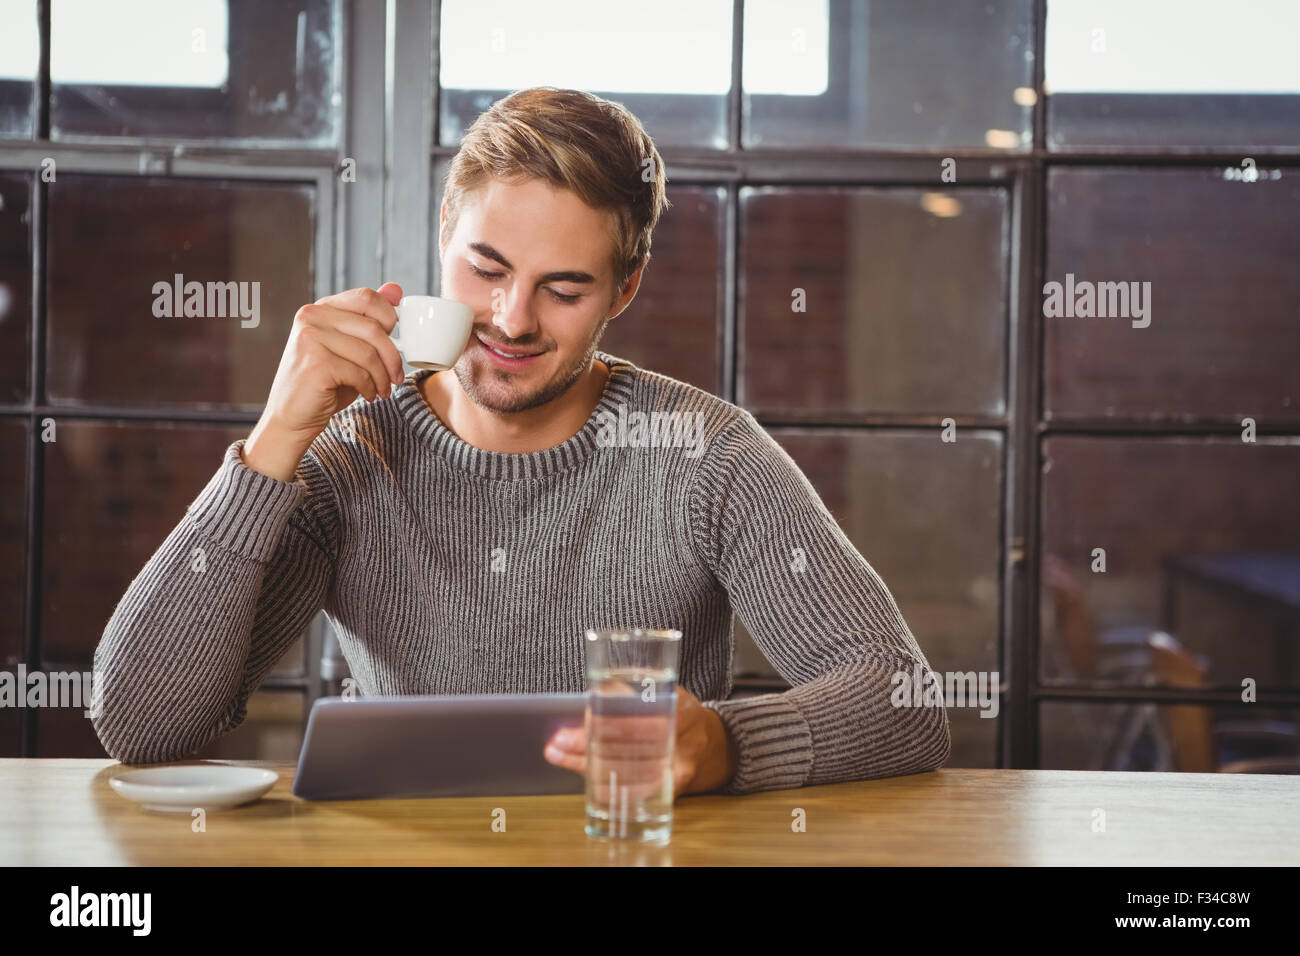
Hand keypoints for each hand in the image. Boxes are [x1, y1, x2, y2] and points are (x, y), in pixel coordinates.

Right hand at [243, 283, 406, 480]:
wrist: (293, 416)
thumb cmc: (325, 382)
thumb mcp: (350, 347)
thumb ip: (369, 318)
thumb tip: (396, 289)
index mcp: (320, 309)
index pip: (367, 297)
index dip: (390, 318)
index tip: (397, 341)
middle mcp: (311, 318)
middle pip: (373, 328)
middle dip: (392, 356)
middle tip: (396, 376)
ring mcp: (310, 339)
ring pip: (369, 354)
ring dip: (383, 377)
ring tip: (383, 389)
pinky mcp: (315, 364)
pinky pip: (359, 373)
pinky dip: (370, 387)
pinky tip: (369, 394)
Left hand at [543, 686, 738, 799]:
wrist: (716, 745)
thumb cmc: (677, 714)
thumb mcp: (662, 692)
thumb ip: (631, 693)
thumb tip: (590, 699)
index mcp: (682, 707)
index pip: (644, 714)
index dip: (612, 717)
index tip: (583, 716)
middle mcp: (686, 739)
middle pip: (632, 744)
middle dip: (589, 743)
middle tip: (558, 741)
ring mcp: (682, 766)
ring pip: (631, 770)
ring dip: (589, 765)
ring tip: (559, 755)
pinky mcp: (675, 788)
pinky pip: (639, 792)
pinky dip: (611, 788)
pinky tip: (586, 783)